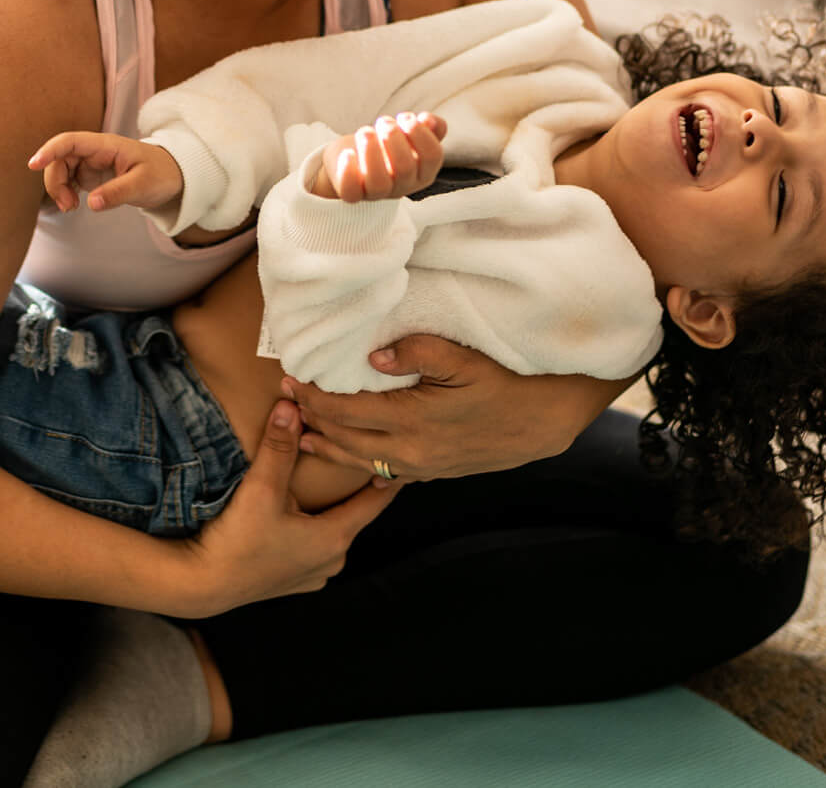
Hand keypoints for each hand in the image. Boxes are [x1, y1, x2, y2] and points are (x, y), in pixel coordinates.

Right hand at [27, 131, 182, 213]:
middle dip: (54, 181)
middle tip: (68, 207)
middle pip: (60, 158)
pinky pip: (67, 179)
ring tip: (71, 208)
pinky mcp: (91, 174)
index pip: (70, 141)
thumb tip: (90, 204)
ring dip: (58, 188)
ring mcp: (91, 162)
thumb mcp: (143, 185)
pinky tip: (73, 205)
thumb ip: (118, 193)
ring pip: (60, 170)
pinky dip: (64, 192)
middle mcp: (95, 151)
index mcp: (106, 145)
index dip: (50, 150)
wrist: (172, 176)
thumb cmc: (160, 174)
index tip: (33, 164)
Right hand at [179, 400, 399, 616]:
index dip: (388, 473)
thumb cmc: (237, 541)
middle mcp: (332, 560)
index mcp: (335, 538)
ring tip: (332, 480)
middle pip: (355, 513)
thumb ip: (279, 447)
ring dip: (333, 507)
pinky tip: (301, 510)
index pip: (376, 500)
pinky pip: (315, 545)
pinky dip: (314, 525)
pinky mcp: (292, 579)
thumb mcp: (261, 489)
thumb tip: (292, 405)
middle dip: (355, 487)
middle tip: (360, 456)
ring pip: (334, 530)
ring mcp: (313, 574)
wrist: (202, 585)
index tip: (404, 454)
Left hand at [283, 338, 627, 480]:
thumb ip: (417, 352)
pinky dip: (358, 465)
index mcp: (412, 420)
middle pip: (345, 438)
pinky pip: (384, 474)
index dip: (315, 396)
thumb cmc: (504, 383)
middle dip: (312, 419)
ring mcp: (421, 466)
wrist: (540, 423)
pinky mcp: (433, 472)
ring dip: (327, 447)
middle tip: (285, 400)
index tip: (291, 378)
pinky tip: (348, 459)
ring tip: (301, 435)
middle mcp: (410, 451)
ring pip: (360, 461)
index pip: (347, 410)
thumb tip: (372, 355)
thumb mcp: (464, 359)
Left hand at [313, 112, 446, 202]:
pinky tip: (348, 153)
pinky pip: (351, 192)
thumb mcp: (409, 134)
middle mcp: (403, 186)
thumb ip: (427, 127)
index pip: (433, 157)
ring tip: (366, 131)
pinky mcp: (352, 194)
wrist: (353, 156)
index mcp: (422, 172)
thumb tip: (429, 121)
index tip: (405, 117)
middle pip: (406, 168)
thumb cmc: (385, 144)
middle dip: (393, 137)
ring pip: (379, 183)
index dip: (420, 133)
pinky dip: (348, 172)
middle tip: (383, 121)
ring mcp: (377, 194)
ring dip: (371, 151)